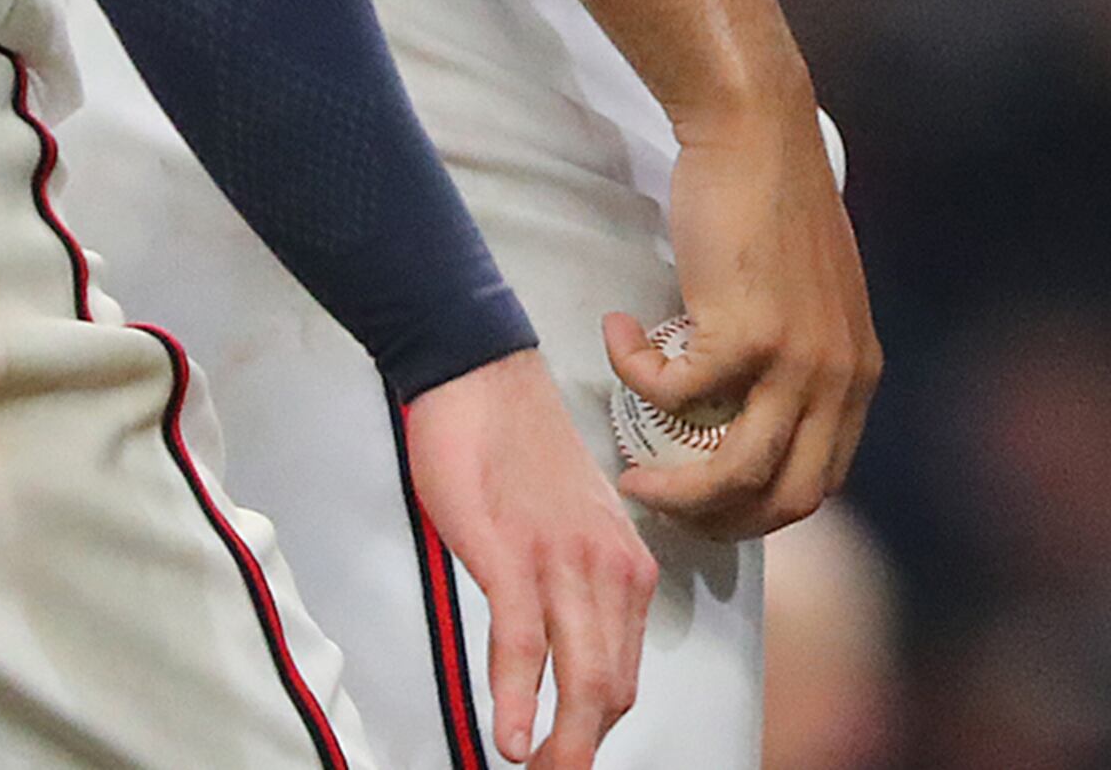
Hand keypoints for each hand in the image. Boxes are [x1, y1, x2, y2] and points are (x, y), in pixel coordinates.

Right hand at [400, 349, 654, 769]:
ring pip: (580, 676)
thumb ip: (573, 590)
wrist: (484, 379)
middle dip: (583, 749)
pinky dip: (518, 698)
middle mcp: (612, 569)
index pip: (624, 673)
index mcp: (626, 566)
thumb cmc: (517, 455)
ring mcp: (566, 563)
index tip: (568, 757)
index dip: (595, 728)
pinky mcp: (514, 555)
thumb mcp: (564, 531)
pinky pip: (523, 643)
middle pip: (609, 688)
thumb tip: (557, 656)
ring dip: (560, 743)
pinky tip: (511, 737)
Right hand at [614, 81, 879, 539]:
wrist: (759, 134)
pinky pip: (673, 394)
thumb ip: (798, 361)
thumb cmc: (776, 207)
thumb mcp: (814, 301)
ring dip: (674, 490)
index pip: (821, 480)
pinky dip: (635, 375)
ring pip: (734, 476)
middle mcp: (839, 376)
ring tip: (632, 472)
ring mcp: (796, 359)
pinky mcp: (744, 333)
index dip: (761, 507)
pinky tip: (620, 336)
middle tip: (668, 500)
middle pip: (786, 498)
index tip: (709, 499)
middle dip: (721, 521)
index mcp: (859, 373)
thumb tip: (749, 420)